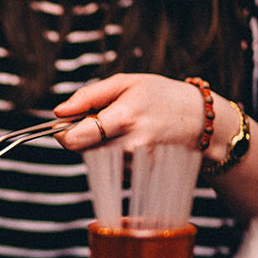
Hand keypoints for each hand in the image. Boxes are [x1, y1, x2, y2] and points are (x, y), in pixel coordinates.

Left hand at [53, 73, 203, 151]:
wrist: (199, 119)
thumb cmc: (159, 96)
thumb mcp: (125, 83)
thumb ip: (88, 97)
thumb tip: (58, 112)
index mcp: (124, 117)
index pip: (75, 138)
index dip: (62, 132)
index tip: (63, 124)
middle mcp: (130, 145)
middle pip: (82, 150)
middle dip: (81, 136)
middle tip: (98, 119)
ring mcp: (137, 163)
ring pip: (95, 158)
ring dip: (97, 144)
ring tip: (120, 126)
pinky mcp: (140, 174)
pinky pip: (111, 165)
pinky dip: (112, 153)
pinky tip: (130, 139)